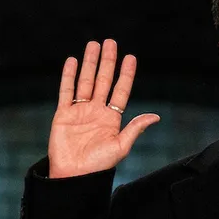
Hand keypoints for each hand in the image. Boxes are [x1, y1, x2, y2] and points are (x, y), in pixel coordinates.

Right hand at [48, 40, 158, 178]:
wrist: (73, 176)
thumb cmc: (98, 166)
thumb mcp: (121, 147)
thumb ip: (135, 129)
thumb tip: (155, 116)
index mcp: (112, 119)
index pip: (120, 90)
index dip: (126, 74)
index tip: (130, 57)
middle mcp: (97, 112)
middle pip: (103, 81)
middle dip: (107, 61)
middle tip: (110, 42)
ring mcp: (80, 112)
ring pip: (85, 81)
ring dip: (90, 63)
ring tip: (93, 45)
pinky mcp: (63, 114)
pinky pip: (66, 91)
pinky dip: (69, 76)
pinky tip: (72, 61)